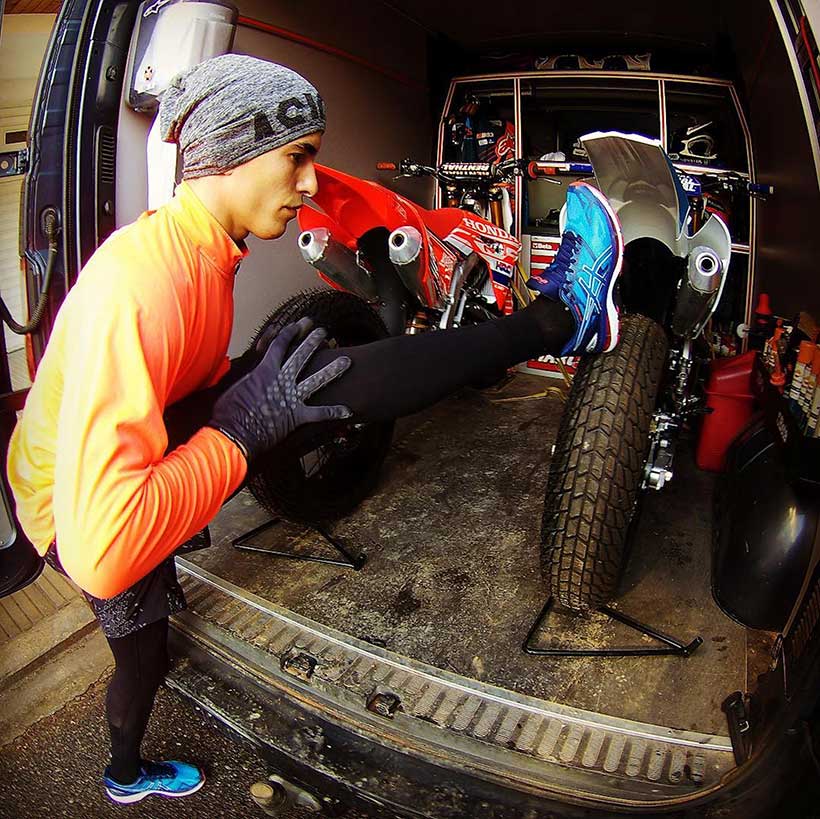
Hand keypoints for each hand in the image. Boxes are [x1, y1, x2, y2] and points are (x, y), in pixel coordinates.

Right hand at [207, 318, 350, 460]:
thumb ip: (243, 378)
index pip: (279, 345)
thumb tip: (238, 373)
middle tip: (323, 331)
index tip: (298, 325)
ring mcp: (291, 398)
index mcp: (263, 371)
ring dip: (333, 369)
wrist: (234, 434)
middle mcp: (281, 380)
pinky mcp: (297, 416)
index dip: (290, 333)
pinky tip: (349, 410)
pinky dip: (334, 412)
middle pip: (301, 355)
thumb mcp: (232, 387)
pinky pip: (320, 413)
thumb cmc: (227, 413)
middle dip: (313, 341)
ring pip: (317, 379)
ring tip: (347, 360)